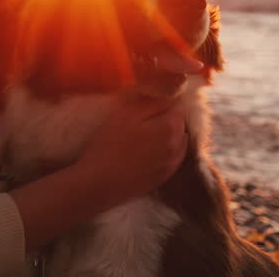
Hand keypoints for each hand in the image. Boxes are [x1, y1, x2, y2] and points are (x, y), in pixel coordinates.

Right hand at [73, 95, 188, 202]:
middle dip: (167, 118)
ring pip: (178, 142)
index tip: (148, 105)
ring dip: (168, 135)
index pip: (178, 106)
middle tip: (144, 119)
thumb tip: (171, 94)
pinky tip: (149, 151)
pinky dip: (166, 151)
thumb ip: (152, 101)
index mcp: (171, 128)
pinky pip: (173, 158)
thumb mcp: (127, 114)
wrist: (99, 183)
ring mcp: (172, 165)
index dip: (164, 103)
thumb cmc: (109, 144)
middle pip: (179, 124)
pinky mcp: (164, 178)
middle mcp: (178, 146)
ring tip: (146, 135)